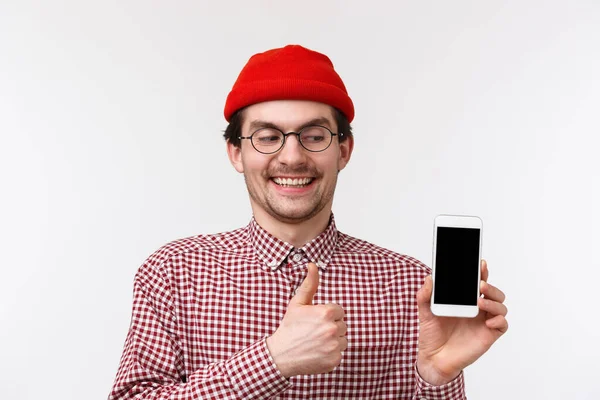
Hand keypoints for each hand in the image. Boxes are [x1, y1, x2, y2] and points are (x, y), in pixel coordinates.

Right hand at [266, 262, 347, 377]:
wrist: (280, 355)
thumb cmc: (289, 327)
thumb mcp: (297, 303)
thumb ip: (309, 284)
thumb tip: (312, 265)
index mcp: (326, 313)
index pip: (339, 311)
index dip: (327, 315)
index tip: (315, 320)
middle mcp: (333, 329)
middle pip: (342, 325)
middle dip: (331, 327)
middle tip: (314, 331)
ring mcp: (335, 346)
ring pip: (343, 339)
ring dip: (333, 340)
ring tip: (316, 342)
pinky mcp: (335, 360)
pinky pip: (339, 353)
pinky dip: (330, 353)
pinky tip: (317, 352)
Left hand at [416, 260, 507, 384]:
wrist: (434, 358)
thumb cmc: (432, 334)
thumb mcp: (424, 312)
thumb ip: (425, 295)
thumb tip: (429, 278)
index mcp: (464, 300)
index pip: (477, 282)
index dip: (481, 272)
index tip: (480, 263)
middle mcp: (477, 308)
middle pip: (493, 292)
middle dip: (490, 286)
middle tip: (480, 285)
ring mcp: (484, 321)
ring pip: (500, 306)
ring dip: (494, 302)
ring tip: (480, 303)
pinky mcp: (488, 335)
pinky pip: (503, 324)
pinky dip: (499, 320)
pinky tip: (488, 321)